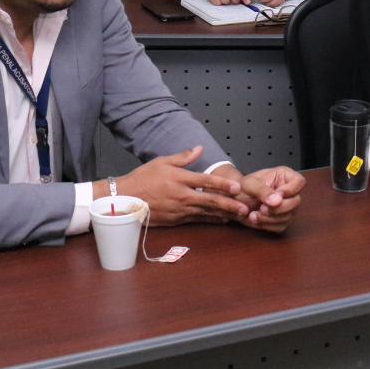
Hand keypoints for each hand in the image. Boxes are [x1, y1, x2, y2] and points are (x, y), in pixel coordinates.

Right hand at [112, 146, 247, 226]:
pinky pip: (197, 220)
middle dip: (229, 204)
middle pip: (210, 200)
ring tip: (239, 215)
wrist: (123, 200)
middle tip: (245, 208)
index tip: (237, 187)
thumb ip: (183, 157)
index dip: (222, 184)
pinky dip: (210, 219)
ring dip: (223, 214)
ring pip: (206, 213)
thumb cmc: (142, 179)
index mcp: (179, 179)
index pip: (205, 181)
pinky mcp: (175, 220)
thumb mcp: (161, 162)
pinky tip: (222, 219)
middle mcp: (181, 195)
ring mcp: (178, 210)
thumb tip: (200, 148)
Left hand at [231, 167, 305, 231]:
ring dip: (270, 218)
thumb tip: (277, 200)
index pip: (299, 181)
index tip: (277, 194)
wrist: (237, 200)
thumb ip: (263, 190)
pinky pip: (281, 226)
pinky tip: (257, 220)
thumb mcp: (249, 184)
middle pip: (296, 201)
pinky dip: (268, 225)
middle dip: (278, 208)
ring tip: (253, 215)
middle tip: (262, 208)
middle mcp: (290, 191)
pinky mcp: (283, 219)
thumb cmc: (243, 187)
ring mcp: (288, 206)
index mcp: (284, 176)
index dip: (291, 189)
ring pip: (289, 216)